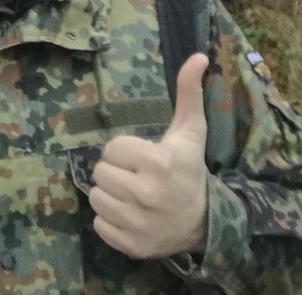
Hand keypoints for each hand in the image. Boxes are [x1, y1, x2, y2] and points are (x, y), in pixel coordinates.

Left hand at [90, 53, 210, 258]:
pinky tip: (130, 215)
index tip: (143, 158)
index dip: (125, 151)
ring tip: (132, 195)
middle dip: (115, 172)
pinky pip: (99, 225)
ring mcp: (139, 223)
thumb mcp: (191, 131)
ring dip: (110, 195)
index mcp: (159, 162)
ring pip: (96, 198)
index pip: (113, 149)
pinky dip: (110, 220)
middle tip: (136, 177)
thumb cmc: (190, 170)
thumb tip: (198, 55)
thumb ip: (189, 92)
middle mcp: (147, 194)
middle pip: (100, 173)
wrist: (204, 222)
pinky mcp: (131, 245)